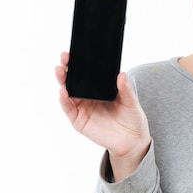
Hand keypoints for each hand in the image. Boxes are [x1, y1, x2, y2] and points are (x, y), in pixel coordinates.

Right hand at [55, 52, 150, 179]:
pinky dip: (64, 100)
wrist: (132, 141)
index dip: (80, 62)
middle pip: (74, 79)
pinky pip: (68, 108)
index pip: (88, 73)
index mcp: (100, 88)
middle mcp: (88, 96)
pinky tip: (63, 92)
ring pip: (68, 92)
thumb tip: (122, 74)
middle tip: (64, 57)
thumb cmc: (132, 118)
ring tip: (61, 71)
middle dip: (67, 68)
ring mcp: (82, 107)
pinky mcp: (79, 120)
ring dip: (62, 80)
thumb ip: (126, 89)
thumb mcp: (131, 101)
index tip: (75, 52)